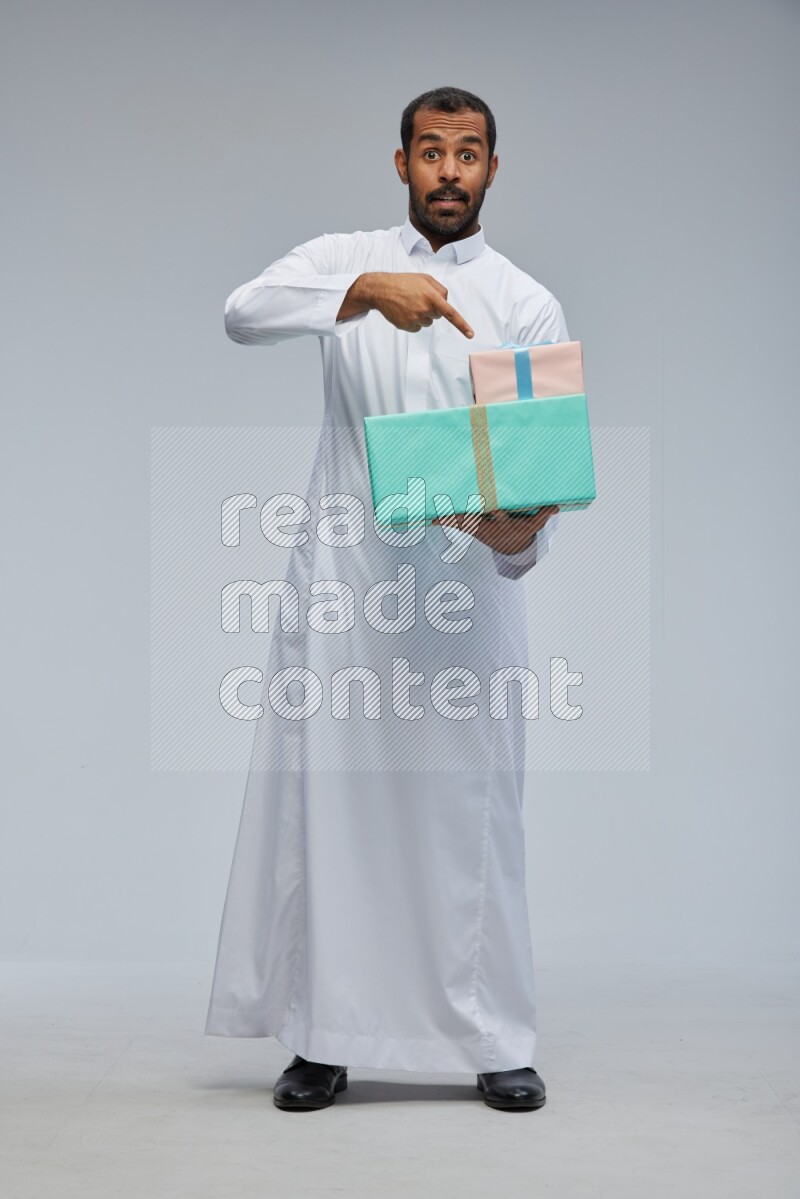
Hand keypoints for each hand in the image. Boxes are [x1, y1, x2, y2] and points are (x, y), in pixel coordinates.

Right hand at [342, 272, 473, 337]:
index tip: (470, 334)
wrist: (380, 290)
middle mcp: (424, 309)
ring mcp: (415, 319)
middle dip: (432, 308)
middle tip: (417, 298)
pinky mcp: (407, 326)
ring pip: (428, 322)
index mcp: (431, 296)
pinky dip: (413, 321)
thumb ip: (439, 288)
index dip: (462, 324)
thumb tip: (446, 301)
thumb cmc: (404, 282)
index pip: (450, 313)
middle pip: (438, 315)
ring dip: (422, 314)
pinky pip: (417, 327)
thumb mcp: (424, 278)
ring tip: (409, 303)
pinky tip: (404, 311)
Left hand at [432, 505, 558, 553]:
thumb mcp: (533, 525)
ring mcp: (477, 528)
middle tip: (451, 512)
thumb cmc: (521, 530)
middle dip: (464, 516)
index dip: (497, 512)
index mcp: (503, 524)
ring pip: (461, 521)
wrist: (511, 547)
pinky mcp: (469, 527)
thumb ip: (543, 515)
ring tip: (433, 516)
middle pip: (475, 520)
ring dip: (448, 519)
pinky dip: (443, 521)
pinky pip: (454, 523)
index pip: (499, 516)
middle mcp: (488, 527)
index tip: (494, 509)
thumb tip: (555, 506)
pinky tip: (430, 519)